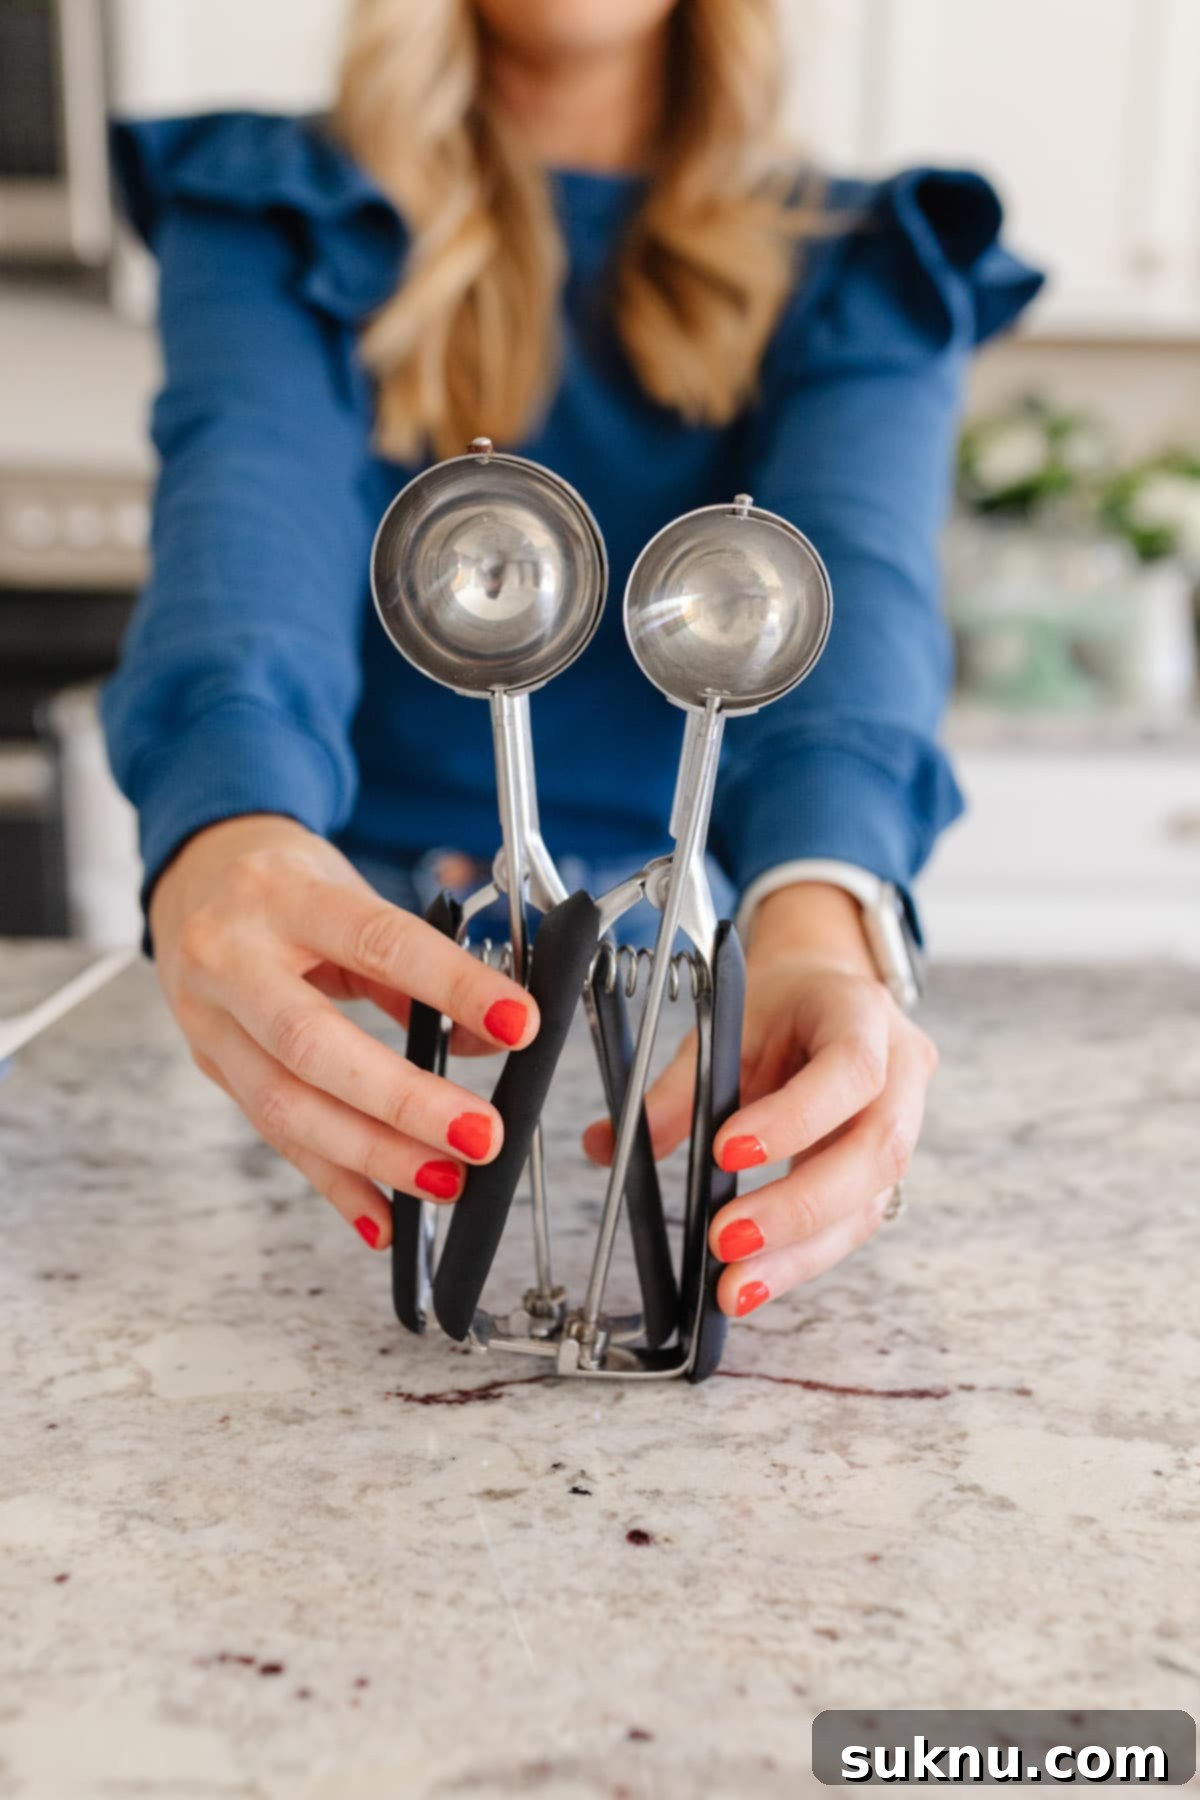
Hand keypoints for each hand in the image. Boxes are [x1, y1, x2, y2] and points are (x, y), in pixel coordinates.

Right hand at [150, 814, 539, 1250]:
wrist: (194, 878)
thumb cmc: (285, 885)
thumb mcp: (352, 896)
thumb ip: (415, 966)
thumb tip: (489, 1035)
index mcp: (283, 895)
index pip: (378, 943)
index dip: (452, 986)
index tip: (518, 1024)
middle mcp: (232, 957)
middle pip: (313, 1044)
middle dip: (404, 1101)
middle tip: (479, 1137)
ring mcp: (210, 1019)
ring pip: (286, 1106)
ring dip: (374, 1156)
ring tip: (446, 1181)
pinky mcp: (211, 1066)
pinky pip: (275, 1137)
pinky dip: (335, 1183)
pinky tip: (383, 1217)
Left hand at [582, 884, 936, 1317]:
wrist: (824, 991)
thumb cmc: (779, 1004)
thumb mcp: (726, 1024)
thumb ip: (677, 1088)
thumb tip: (608, 1145)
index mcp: (862, 1014)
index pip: (849, 1070)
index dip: (794, 1119)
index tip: (725, 1153)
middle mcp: (901, 1071)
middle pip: (878, 1150)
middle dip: (799, 1206)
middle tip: (725, 1241)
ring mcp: (905, 1123)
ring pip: (871, 1200)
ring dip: (800, 1251)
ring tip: (734, 1286)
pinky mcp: (885, 1171)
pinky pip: (855, 1222)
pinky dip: (802, 1256)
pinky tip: (754, 1281)